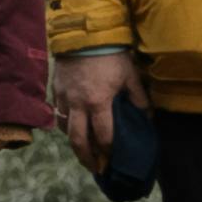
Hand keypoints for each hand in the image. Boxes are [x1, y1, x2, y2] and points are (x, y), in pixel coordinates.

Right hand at [52, 48, 142, 172]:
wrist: (83, 34)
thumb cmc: (111, 55)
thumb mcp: (130, 76)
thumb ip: (138, 99)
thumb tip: (146, 117)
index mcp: (98, 102)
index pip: (103, 135)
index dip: (109, 150)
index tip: (114, 159)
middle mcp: (78, 105)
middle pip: (78, 140)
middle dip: (87, 157)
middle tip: (95, 167)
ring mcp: (64, 98)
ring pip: (65, 128)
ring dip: (74, 141)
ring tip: (83, 149)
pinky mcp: (55, 90)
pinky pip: (58, 113)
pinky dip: (66, 124)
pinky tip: (72, 126)